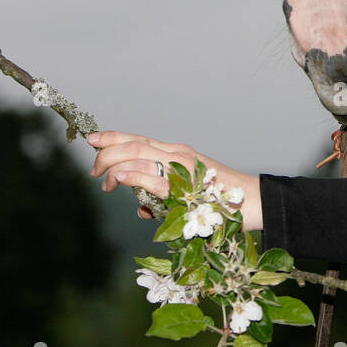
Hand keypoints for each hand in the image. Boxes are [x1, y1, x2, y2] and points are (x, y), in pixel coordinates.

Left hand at [87, 130, 263, 231]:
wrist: (253, 202)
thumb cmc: (223, 201)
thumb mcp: (188, 193)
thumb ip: (163, 197)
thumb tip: (142, 208)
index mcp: (178, 153)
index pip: (140, 139)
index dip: (114, 137)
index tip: (93, 139)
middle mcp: (178, 155)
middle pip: (134, 144)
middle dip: (106, 152)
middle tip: (93, 169)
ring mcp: (181, 168)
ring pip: (137, 156)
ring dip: (113, 166)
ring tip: (104, 181)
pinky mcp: (184, 186)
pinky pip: (151, 177)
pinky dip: (131, 176)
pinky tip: (118, 179)